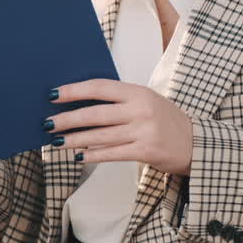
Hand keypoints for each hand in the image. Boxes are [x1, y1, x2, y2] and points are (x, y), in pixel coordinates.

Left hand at [46, 79, 193, 174]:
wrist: (195, 143)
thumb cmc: (164, 119)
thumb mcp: (145, 101)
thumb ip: (118, 100)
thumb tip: (79, 104)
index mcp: (138, 92)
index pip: (100, 87)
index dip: (74, 90)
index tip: (53, 94)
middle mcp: (141, 110)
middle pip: (96, 114)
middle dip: (67, 119)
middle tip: (47, 123)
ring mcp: (144, 131)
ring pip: (101, 136)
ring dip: (75, 139)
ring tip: (56, 141)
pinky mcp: (146, 151)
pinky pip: (112, 153)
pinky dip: (93, 154)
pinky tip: (79, 155)